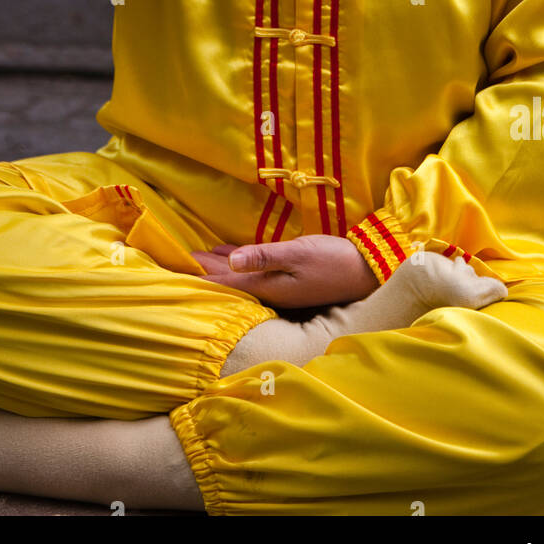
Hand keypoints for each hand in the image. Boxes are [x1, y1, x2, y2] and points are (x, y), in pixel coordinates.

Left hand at [190, 234, 381, 308]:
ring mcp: (280, 285)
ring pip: (240, 275)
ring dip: (219, 266)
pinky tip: (229, 253)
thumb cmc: (333, 260)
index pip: (225, 283)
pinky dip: (238, 259)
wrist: (368, 269)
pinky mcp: (289, 275)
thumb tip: (231, 262)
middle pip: (229, 280)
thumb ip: (264, 256)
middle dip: (204, 270)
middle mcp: (270, 290)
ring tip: (197, 257)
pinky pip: (255, 267)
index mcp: (268, 288)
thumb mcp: (298, 254)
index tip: (176, 269)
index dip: (200, 275)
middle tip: (178, 260)